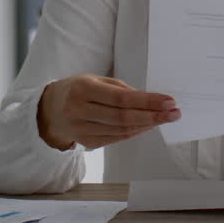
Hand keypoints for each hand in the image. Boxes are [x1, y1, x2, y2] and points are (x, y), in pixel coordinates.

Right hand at [37, 74, 180, 150]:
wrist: (49, 110)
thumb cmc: (77, 90)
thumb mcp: (95, 80)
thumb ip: (120, 89)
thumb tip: (149, 101)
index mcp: (83, 89)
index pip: (121, 99)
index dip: (148, 102)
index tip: (169, 101)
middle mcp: (80, 110)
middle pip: (123, 118)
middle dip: (153, 116)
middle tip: (174, 113)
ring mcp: (81, 129)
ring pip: (122, 131)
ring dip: (147, 125)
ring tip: (165, 118)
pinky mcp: (86, 142)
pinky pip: (116, 138)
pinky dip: (135, 132)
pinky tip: (148, 126)